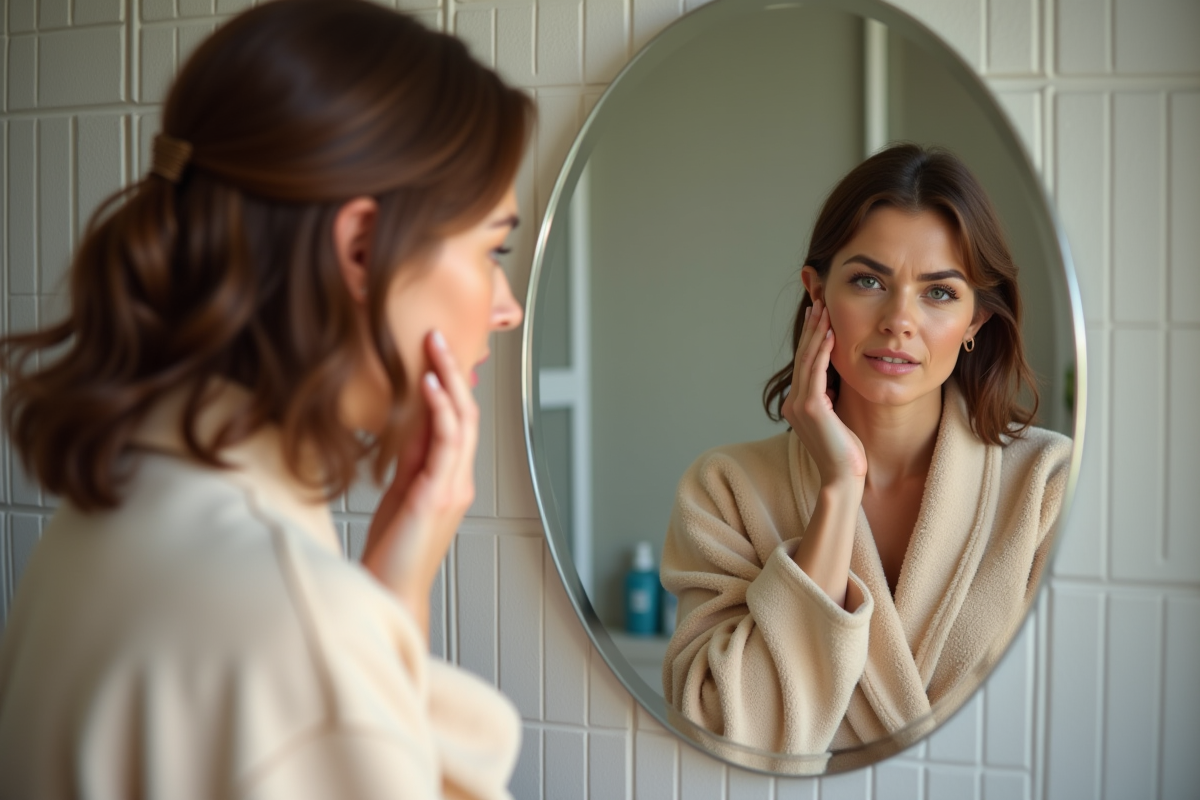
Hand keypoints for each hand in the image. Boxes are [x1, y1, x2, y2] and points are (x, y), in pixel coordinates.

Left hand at [361, 330, 477, 637]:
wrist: (390, 591)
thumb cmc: (393, 551)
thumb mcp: (401, 491)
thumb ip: (410, 457)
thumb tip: (410, 420)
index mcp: (451, 479)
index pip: (458, 421)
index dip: (452, 384)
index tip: (436, 352)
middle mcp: (459, 480)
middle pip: (467, 413)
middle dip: (454, 370)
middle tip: (439, 336)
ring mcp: (453, 486)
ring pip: (462, 421)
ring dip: (450, 379)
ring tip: (436, 348)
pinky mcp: (438, 494)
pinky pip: (446, 441)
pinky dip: (440, 408)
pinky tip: (429, 385)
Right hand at [782, 299, 867, 485]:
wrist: (843, 478)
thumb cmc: (846, 453)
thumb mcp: (837, 418)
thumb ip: (832, 397)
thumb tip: (837, 379)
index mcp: (797, 406)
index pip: (804, 364)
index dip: (812, 338)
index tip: (819, 316)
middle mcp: (793, 403)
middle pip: (802, 356)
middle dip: (812, 327)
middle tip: (818, 302)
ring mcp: (799, 405)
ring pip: (807, 359)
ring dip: (817, 332)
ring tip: (823, 309)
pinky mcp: (811, 408)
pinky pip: (816, 371)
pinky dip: (822, 350)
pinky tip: (831, 333)